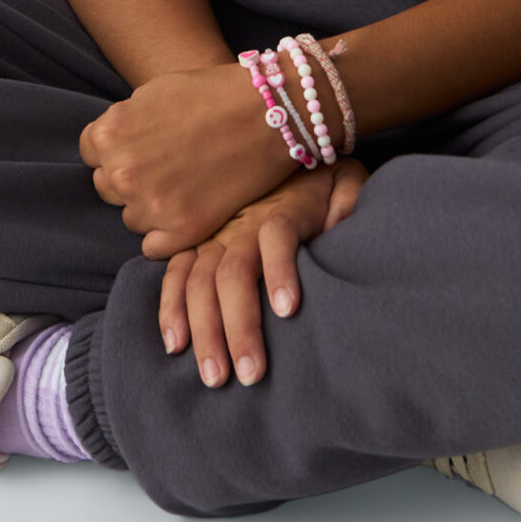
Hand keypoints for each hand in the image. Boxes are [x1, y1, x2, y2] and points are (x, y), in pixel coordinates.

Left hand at [79, 60, 302, 258]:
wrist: (266, 113)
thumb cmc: (210, 94)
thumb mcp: (150, 93)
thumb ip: (122, 123)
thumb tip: (107, 146)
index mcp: (109, 136)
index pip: (91, 153)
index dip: (117, 147)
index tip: (142, 144)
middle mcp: (123, 174)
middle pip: (108, 186)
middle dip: (131, 176)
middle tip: (167, 163)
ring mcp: (152, 206)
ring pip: (131, 217)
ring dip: (149, 205)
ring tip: (183, 181)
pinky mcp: (181, 230)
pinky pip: (152, 246)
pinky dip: (166, 233)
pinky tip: (188, 207)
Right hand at [158, 155, 369, 387]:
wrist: (279, 145)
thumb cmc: (318, 178)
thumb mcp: (344, 177)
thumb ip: (350, 198)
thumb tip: (340, 226)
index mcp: (284, 207)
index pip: (278, 235)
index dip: (282, 269)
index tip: (289, 309)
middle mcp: (243, 222)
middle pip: (234, 272)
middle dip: (239, 326)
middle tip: (251, 375)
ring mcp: (214, 233)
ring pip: (200, 281)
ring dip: (205, 329)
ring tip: (216, 376)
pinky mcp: (196, 241)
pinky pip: (175, 272)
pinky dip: (170, 306)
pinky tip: (176, 344)